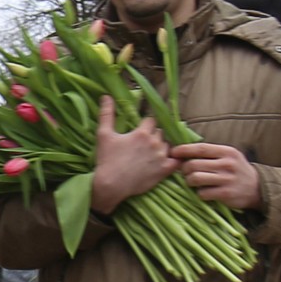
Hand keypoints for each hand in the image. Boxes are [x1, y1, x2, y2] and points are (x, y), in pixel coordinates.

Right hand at [91, 95, 176, 212]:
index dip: (145, 125)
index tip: (139, 131)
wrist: (110, 185)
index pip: (151, 120)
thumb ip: (106, 114)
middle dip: (153, 136)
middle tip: (142, 145)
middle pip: (160, 132)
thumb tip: (106, 96)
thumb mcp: (103, 135)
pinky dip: (174, 159)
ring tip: (151, 154)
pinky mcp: (165, 170)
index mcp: (142, 132)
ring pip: (168, 145)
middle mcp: (155, 142)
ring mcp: (162, 156)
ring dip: (161, 147)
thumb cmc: (106, 160)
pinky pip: (176, 160)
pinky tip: (167, 160)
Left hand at [173, 141, 262, 209]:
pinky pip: (202, 193)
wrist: (257, 187)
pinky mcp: (225, 193)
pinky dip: (199, 193)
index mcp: (227, 152)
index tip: (173, 152)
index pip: (201, 148)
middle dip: (185, 170)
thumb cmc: (236, 170)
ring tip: (193, 182)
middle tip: (186, 173)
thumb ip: (210, 154)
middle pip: (193, 165)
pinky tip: (205, 192)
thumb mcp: (228, 156)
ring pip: (195, 179)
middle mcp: (227, 164)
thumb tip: (183, 152)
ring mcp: (227, 179)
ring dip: (189, 182)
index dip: (184, 150)